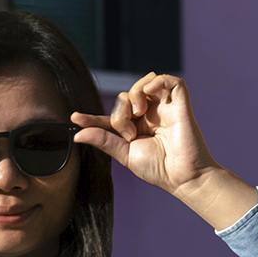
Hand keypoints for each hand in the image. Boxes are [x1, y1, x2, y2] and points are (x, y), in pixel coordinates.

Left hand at [72, 74, 255, 231]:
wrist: (183, 177)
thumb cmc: (158, 169)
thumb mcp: (125, 155)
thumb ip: (104, 140)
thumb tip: (78, 135)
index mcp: (136, 127)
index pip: (112, 116)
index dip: (93, 117)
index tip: (75, 119)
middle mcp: (150, 114)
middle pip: (125, 96)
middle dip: (120, 112)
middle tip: (129, 133)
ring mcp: (164, 107)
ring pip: (144, 82)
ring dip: (134, 94)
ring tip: (139, 114)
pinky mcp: (179, 103)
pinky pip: (169, 80)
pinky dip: (156, 81)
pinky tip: (148, 95)